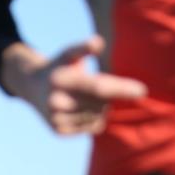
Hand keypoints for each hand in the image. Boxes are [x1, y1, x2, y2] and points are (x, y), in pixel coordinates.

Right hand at [6, 36, 146, 134]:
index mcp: (60, 80)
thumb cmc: (59, 66)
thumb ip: (83, 47)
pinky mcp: (59, 132)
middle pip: (101, 103)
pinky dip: (95, 118)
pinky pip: (92, 127)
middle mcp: (56, 102)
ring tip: (88, 96)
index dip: (121, 88)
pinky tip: (84, 108)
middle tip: (97, 85)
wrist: (32, 87)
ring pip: (98, 117)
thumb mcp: (68, 53)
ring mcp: (56, 119)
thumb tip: (98, 42)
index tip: (143, 90)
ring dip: (102, 107)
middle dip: (108, 95)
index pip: (98, 87)